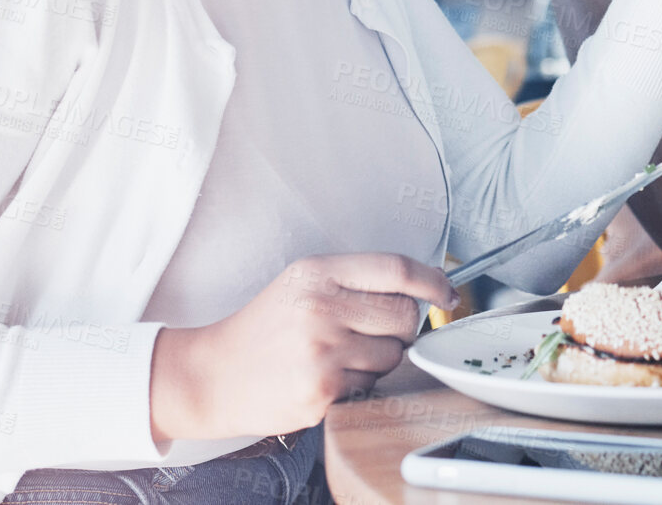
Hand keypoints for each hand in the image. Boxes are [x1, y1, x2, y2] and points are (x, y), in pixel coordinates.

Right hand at [149, 253, 456, 442]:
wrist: (213, 374)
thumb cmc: (264, 328)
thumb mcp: (302, 283)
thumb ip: (355, 281)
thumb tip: (420, 289)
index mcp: (318, 272)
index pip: (397, 269)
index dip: (432, 281)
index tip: (447, 293)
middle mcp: (321, 308)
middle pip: (405, 315)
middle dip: (404, 327)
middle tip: (378, 332)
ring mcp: (322, 352)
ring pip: (393, 355)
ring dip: (380, 359)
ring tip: (341, 355)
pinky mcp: (322, 391)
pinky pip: (370, 386)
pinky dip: (358, 384)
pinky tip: (327, 377)